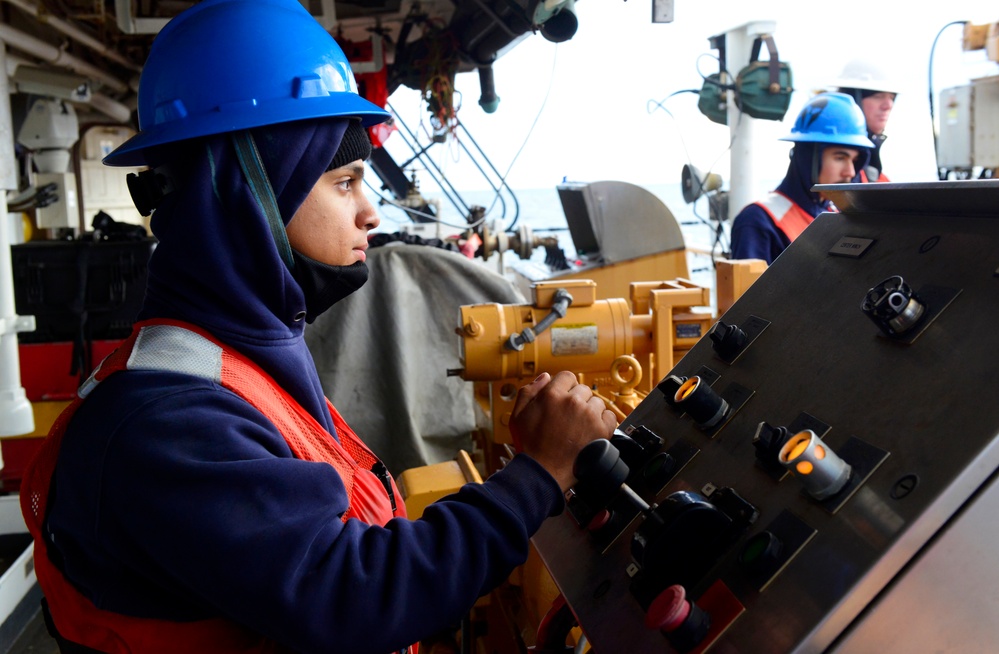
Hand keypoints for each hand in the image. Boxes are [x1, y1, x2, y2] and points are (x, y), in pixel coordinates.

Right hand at [509, 371, 617, 490]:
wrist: (543, 472)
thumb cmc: (530, 447)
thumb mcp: (518, 415)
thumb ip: (529, 391)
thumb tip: (545, 377)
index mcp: (552, 395)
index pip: (567, 377)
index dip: (565, 387)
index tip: (564, 399)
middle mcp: (572, 402)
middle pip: (583, 389)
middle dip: (576, 400)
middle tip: (568, 417)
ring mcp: (589, 415)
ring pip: (596, 402)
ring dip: (590, 411)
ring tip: (578, 426)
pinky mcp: (601, 430)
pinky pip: (609, 416)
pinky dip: (603, 422)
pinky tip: (591, 430)